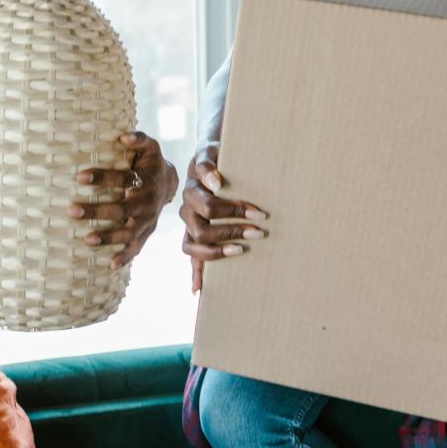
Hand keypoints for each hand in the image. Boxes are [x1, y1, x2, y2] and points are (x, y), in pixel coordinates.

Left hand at [69, 131, 178, 268]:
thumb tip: (123, 136)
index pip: (123, 179)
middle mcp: (146, 203)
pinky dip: (125, 257)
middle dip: (96, 211)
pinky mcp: (145, 233)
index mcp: (145, 181)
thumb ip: (139, 139)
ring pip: (127, 231)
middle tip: (71, 210)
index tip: (80, 176)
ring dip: (108, 237)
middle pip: (121, 209)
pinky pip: (136, 248)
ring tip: (86, 239)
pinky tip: (109, 265)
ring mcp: (146, 221)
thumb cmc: (151, 163)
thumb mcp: (151, 147)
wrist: (169, 183)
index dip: (103, 178)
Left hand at [180, 143, 267, 292]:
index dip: (205, 262)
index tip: (225, 267)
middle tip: (258, 233)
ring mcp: (192, 187)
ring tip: (258, 214)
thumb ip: (207, 253)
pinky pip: (203, 171)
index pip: (191, 250)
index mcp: (191, 226)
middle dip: (232, 235)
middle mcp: (188, 209)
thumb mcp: (214, 228)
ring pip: (206, 208)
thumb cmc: (219, 200)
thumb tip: (195, 292)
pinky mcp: (200, 163)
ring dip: (232, 213)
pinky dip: (210, 178)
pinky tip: (219, 183)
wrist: (214, 155)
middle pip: (203, 232)